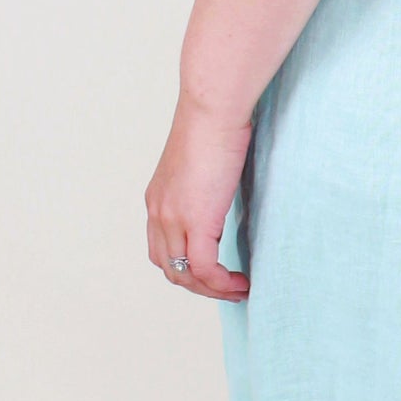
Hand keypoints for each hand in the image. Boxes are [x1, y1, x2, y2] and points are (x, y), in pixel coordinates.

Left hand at [145, 97, 252, 299]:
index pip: (162, 248)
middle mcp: (158, 212)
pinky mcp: (195, 221)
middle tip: (228, 288)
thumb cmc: (216, 123)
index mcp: (158, 198)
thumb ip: (207, 183)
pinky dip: (222, 283)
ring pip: (184, 274)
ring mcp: (173, 219)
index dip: (186, 266)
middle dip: (199, 285)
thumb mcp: (205, 161)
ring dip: (211, 290)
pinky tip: (241, 282)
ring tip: (238, 290)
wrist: (213, 110)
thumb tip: (225, 190)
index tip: (215, 272)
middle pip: (169, 267)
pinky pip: (205, 269)